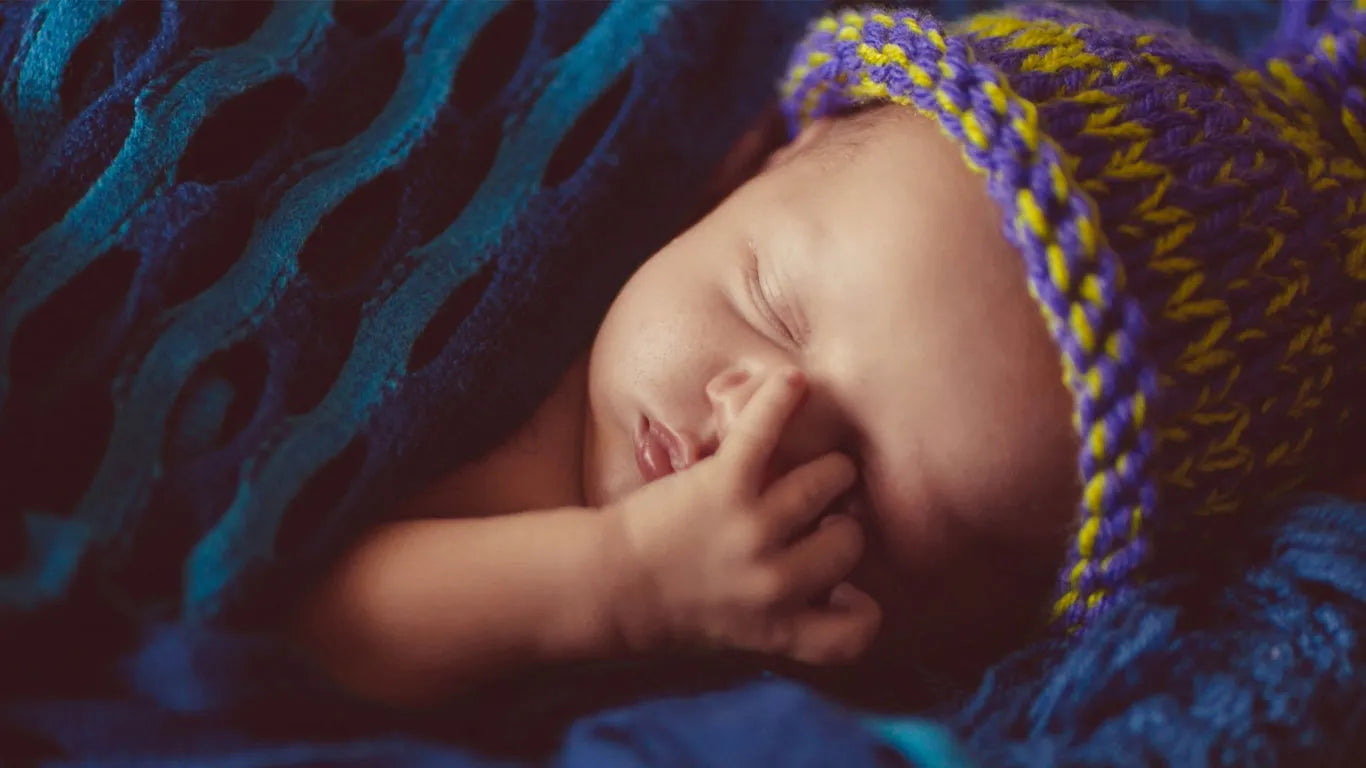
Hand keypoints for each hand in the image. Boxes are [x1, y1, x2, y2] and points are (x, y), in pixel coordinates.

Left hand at [604, 368, 881, 664]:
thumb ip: (788, 616)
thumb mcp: (739, 632)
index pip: (854, 633)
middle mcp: (774, 584)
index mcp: (778, 630)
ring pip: (827, 482)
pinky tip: (794, 381)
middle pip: (849, 540)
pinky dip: (781, 399)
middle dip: (840, 522)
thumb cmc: (670, 607)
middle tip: (822, 510)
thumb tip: (838, 586)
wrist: (606, 585)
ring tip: (819, 465)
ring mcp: (752, 530)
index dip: (862, 607)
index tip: (846, 588)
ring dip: (828, 469)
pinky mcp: (724, 485)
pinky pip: (766, 431)